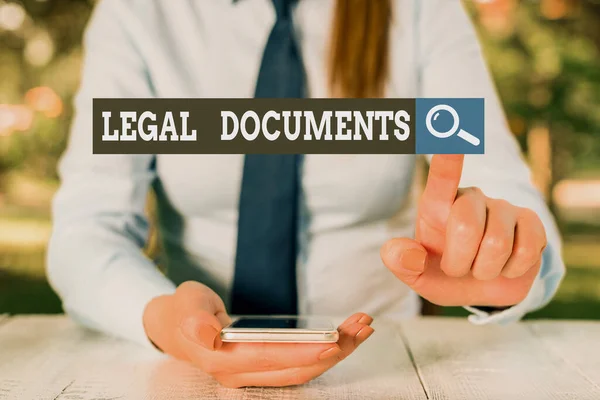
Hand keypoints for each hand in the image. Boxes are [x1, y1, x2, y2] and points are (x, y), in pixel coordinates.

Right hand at [143, 281, 374, 387]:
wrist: (175, 325)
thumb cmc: (182, 310)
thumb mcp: (185, 305)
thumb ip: (194, 319)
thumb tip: (206, 334)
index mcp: (221, 360)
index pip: (269, 358)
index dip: (303, 351)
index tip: (334, 341)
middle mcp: (240, 375)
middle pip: (294, 368)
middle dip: (332, 350)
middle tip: (363, 328)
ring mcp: (252, 375)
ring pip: (302, 369)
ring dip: (336, 351)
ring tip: (362, 329)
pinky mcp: (263, 368)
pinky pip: (298, 364)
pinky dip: (324, 351)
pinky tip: (345, 337)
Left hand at [380, 154, 546, 307]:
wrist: (481, 289)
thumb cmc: (443, 272)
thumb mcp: (416, 273)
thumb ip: (401, 262)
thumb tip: (403, 252)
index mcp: (438, 203)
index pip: (443, 175)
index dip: (448, 156)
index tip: (450, 134)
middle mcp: (472, 197)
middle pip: (466, 225)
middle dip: (459, 261)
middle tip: (456, 269)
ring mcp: (504, 207)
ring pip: (497, 244)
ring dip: (485, 270)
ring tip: (481, 268)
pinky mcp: (532, 222)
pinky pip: (526, 251)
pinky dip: (511, 271)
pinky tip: (506, 266)